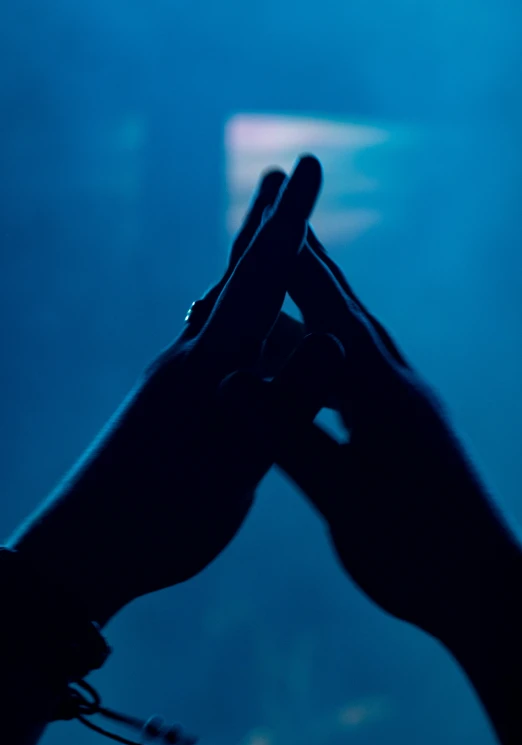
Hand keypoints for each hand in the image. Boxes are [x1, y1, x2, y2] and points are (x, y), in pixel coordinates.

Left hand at [8, 156, 338, 625]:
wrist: (81, 552)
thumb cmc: (158, 518)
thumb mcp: (232, 468)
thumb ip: (283, 404)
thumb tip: (336, 342)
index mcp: (209, 368)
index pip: (260, 280)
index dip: (291, 224)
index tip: (309, 165)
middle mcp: (186, 360)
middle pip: (233, 278)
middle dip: (263, 226)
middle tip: (276, 177)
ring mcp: (170, 382)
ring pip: (216, 308)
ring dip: (244, 269)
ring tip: (259, 246)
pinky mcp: (164, 406)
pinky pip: (205, 343)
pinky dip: (227, 316)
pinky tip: (224, 330)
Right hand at [275, 217, 516, 647]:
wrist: (481, 590)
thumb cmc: (416, 550)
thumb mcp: (344, 497)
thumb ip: (288, 437)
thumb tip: (231, 384)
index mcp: (384, 397)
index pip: (332, 317)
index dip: (299, 269)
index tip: (273, 221)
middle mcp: (399, 391)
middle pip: (350, 315)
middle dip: (317, 269)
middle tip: (292, 223)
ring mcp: (408, 412)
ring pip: (357, 348)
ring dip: (324, 311)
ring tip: (297, 284)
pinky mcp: (408, 435)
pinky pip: (360, 383)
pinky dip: (331, 362)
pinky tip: (319, 368)